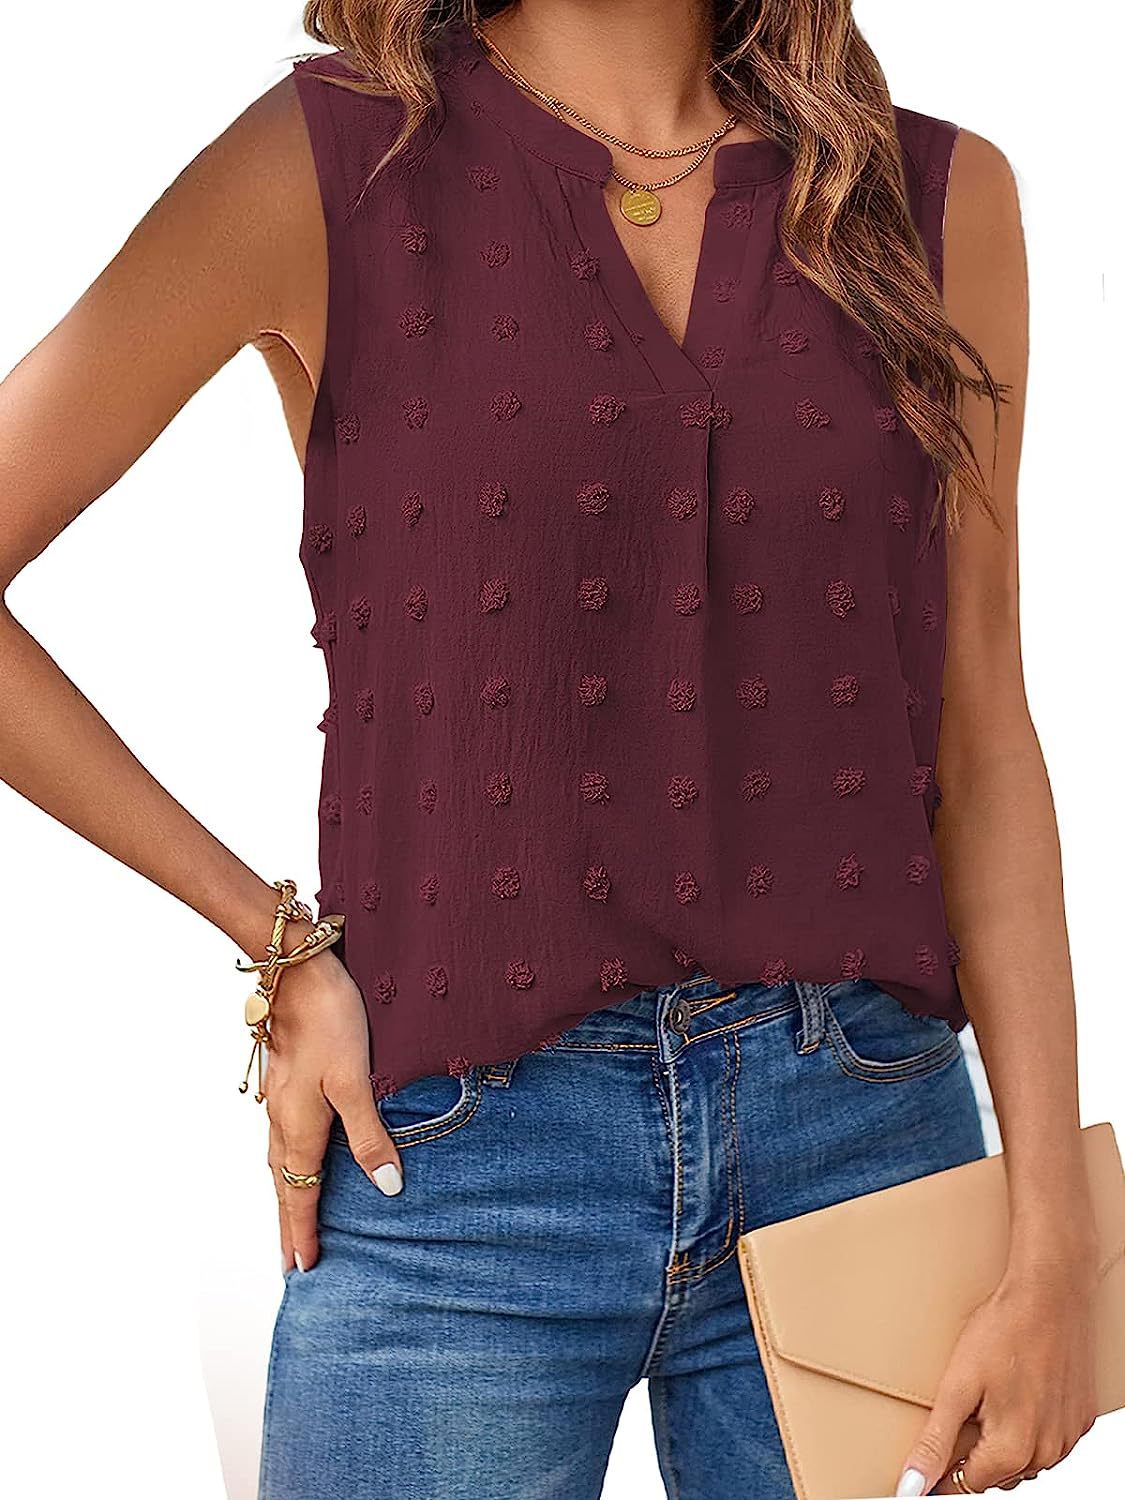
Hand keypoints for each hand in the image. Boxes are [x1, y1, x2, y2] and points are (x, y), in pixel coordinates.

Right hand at [262, 948, 402, 1273]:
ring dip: (285, 1197)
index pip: (301, 1194)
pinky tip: (295, 1160)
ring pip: (279, 1163)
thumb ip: (370, 1136)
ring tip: (292, 1223)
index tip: (305, 1269)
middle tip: (290, 1265)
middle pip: (283, 1186)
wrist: (297, 972)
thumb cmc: (331, 1022)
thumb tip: (387, 1189)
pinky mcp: (286, 1082)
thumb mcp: (356, 1081)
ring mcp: (280, 1101)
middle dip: (289, 1225)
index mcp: (299, 1128)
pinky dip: (287, 1166)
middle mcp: (282, 1121)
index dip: (304, 1233)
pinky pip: (282, 1139)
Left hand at [896, 1251, 1097, 1494]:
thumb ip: (935, 1442)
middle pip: (995, 1474)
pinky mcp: (1079, 1420)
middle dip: (973, 1452)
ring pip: (1023, 1460)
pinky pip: (1047, 1439)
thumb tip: (912, 1484)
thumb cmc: (1004, 1331)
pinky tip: (1017, 1392)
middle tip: (963, 1407)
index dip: (943, 1466)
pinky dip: (1029, 1426)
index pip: (966, 1485)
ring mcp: (1066, 1438)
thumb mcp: (958, 1386)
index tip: (934, 1445)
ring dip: (1002, 1441)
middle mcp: (1046, 1454)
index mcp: (1012, 1452)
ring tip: (991, 1395)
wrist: (1050, 1294)